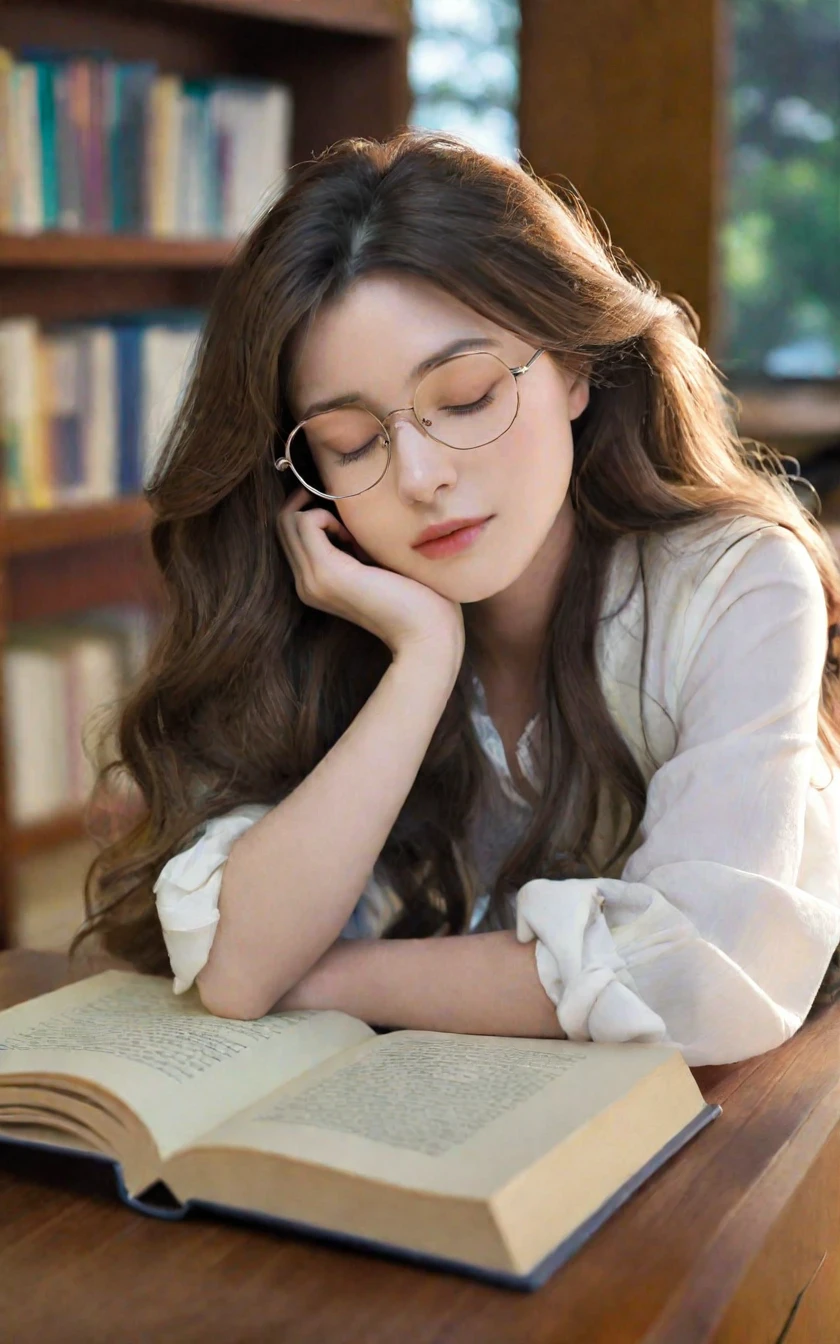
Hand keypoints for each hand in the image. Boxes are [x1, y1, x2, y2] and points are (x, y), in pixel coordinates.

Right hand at [276, 486, 464, 660]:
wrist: (426, 634)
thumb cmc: (415, 599)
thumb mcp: (377, 564)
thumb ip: (357, 544)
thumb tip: (350, 516)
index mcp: (315, 584)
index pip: (291, 534)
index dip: (311, 510)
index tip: (345, 515)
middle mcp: (305, 583)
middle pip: (284, 524)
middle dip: (309, 503)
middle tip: (344, 508)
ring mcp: (312, 579)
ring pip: (289, 520)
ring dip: (319, 510)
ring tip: (352, 531)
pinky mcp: (326, 572)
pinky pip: (306, 522)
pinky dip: (326, 515)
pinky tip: (353, 535)